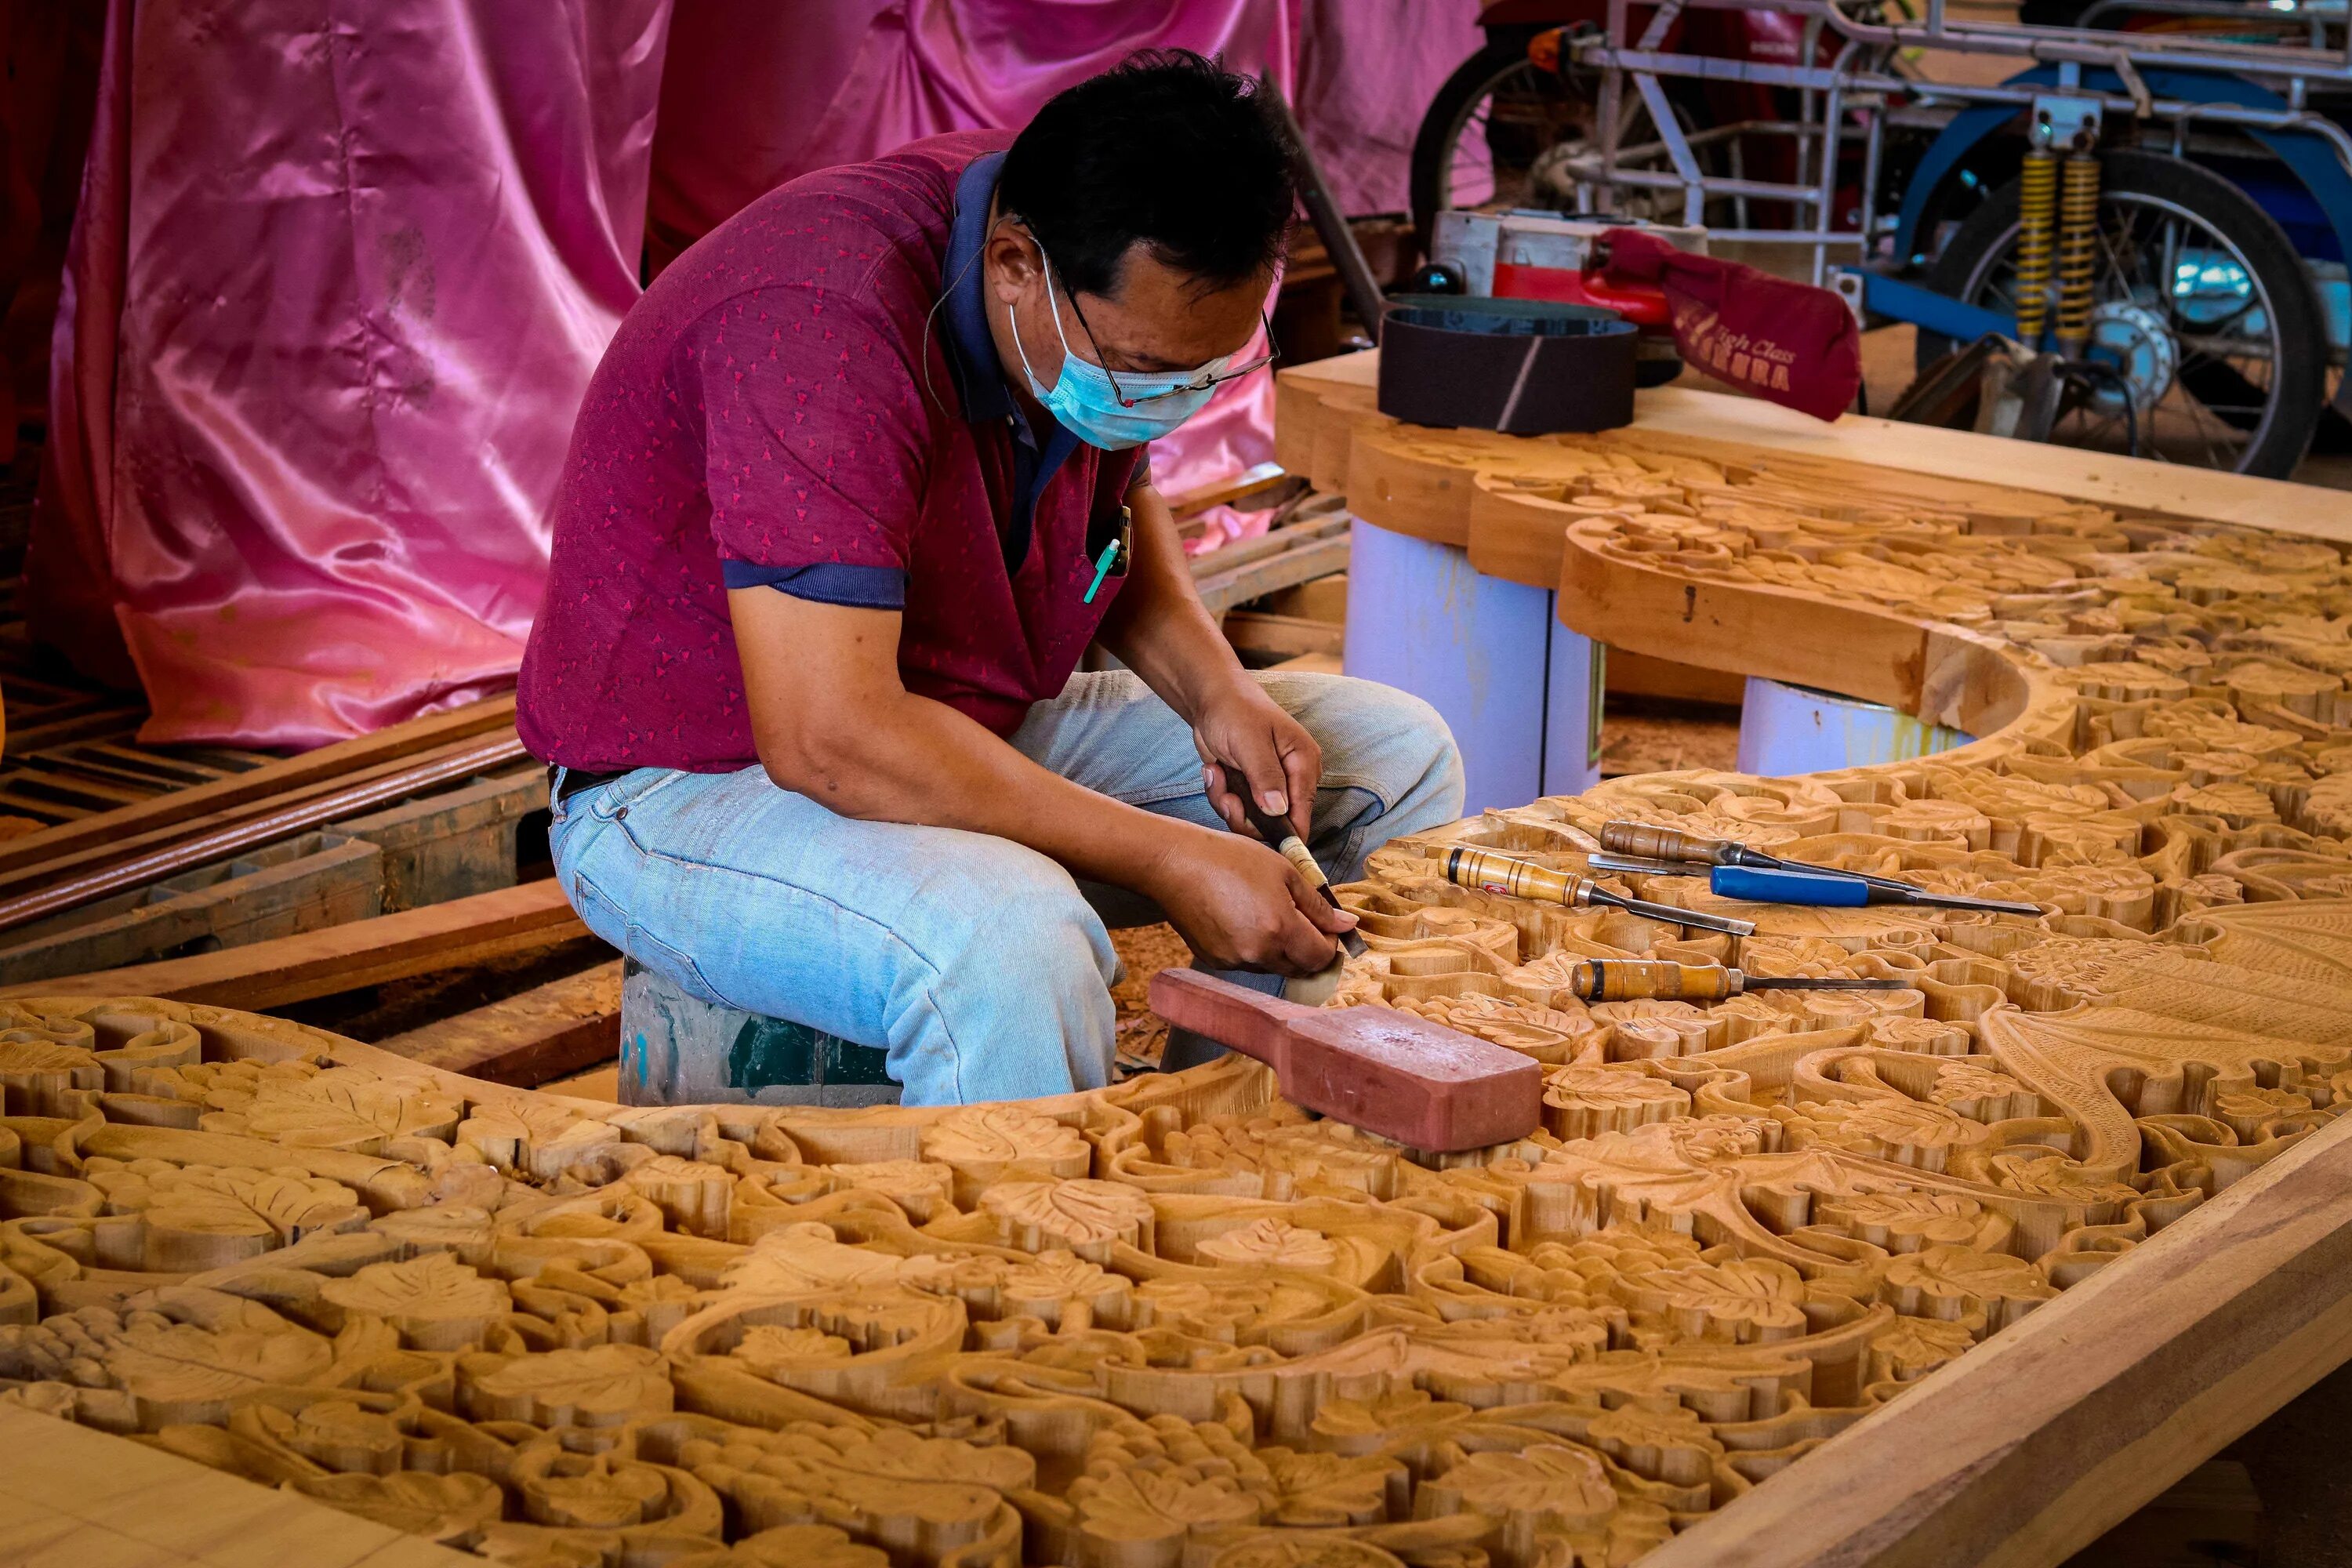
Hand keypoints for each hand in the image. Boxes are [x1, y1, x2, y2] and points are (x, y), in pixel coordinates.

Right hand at [1141, 824, 1356, 974]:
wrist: (1175, 865)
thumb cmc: (1230, 859)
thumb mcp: (1283, 871)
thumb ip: (1317, 904)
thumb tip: (1347, 924)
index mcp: (1280, 929)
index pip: (1321, 957)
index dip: (1329, 943)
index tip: (1324, 925)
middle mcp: (1259, 954)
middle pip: (1299, 968)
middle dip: (1307, 948)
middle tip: (1300, 919)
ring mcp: (1234, 962)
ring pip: (1274, 966)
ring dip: (1281, 949)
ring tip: (1265, 913)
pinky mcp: (1215, 962)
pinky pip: (1247, 963)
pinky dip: (1255, 948)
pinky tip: (1242, 920)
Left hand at [1190, 677, 1321, 842]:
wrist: (1211, 699)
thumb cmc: (1235, 710)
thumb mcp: (1250, 741)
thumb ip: (1265, 776)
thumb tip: (1278, 811)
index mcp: (1303, 764)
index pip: (1302, 813)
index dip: (1284, 833)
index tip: (1256, 836)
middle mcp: (1291, 779)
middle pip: (1275, 824)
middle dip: (1245, 816)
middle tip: (1226, 795)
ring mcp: (1268, 787)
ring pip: (1252, 821)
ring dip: (1227, 805)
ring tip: (1216, 776)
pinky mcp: (1249, 790)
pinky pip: (1236, 811)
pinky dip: (1220, 797)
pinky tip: (1214, 772)